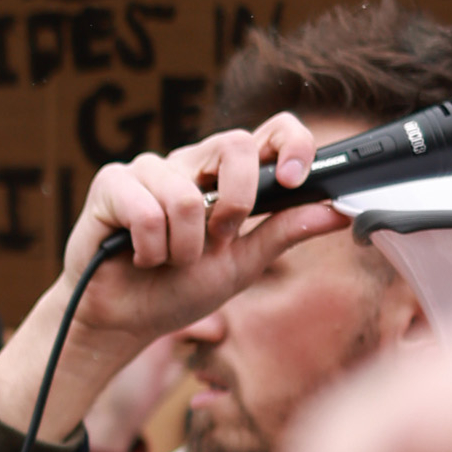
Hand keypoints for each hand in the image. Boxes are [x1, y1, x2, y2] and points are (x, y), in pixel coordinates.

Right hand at [0, 112, 341, 448]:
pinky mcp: (112, 183)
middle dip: (235, 204)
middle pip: (234, 144)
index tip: (294, 179)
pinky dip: (149, 248)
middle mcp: (191, 163)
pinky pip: (146, 210)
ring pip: (188, 197)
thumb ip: (285, 232)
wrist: (124, 320)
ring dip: (183, 249)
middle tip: (218, 240)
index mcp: (227, 176)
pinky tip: (137, 256)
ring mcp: (150, 169)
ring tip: (167, 260)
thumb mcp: (243, 264)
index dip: (291, 143)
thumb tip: (339, 211)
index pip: (269, 132)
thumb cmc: (178, 289)